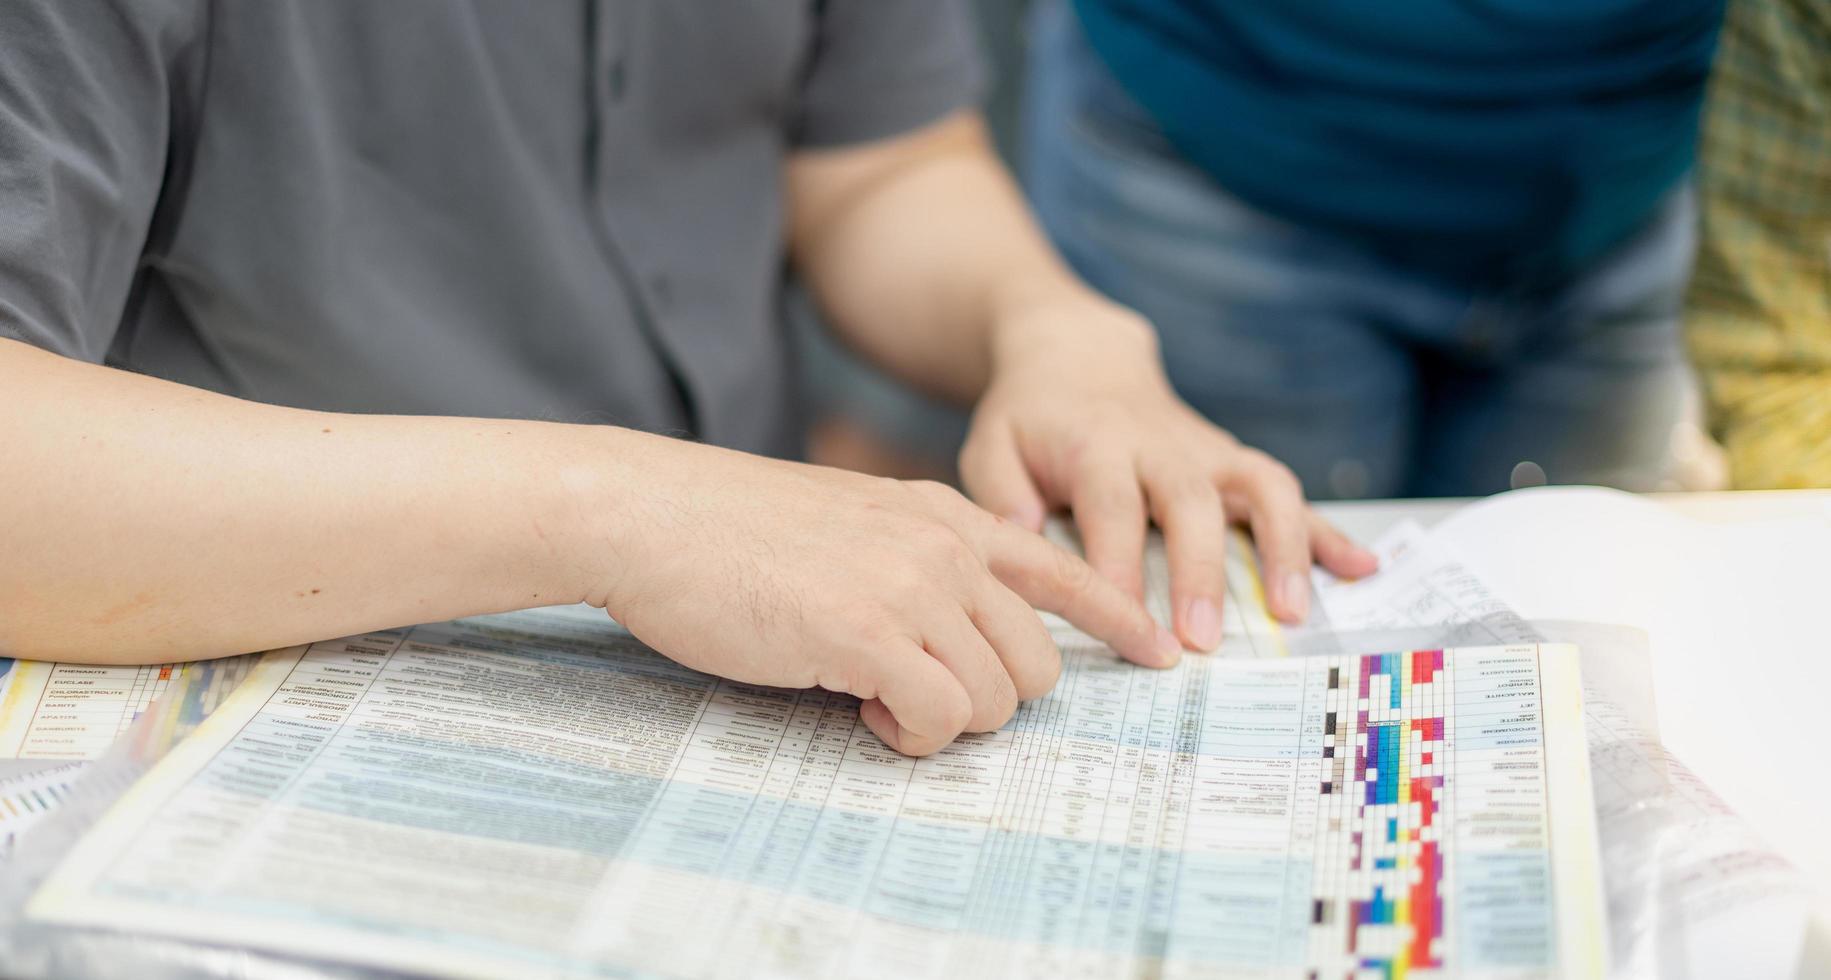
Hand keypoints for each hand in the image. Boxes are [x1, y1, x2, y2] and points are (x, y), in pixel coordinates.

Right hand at [591, 438, 1182, 755]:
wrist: (652, 515)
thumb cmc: (732, 532)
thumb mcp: (850, 522)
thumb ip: (914, 561)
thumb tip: (950, 635)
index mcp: (943, 516)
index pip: (1063, 569)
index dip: (1117, 618)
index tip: (1156, 652)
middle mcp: (945, 546)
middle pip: (1037, 663)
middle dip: (990, 699)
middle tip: (916, 694)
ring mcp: (912, 586)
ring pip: (998, 698)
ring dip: (945, 721)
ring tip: (876, 697)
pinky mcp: (868, 632)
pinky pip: (940, 718)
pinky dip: (908, 735)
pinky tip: (860, 708)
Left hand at [959, 295, 1377, 649]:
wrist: (1077, 355)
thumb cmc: (1029, 419)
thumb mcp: (989, 445)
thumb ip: (1001, 494)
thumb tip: (1025, 539)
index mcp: (1095, 443)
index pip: (1110, 505)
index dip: (1120, 563)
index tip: (1126, 622)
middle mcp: (1160, 444)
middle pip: (1190, 501)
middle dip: (1201, 570)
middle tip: (1203, 640)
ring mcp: (1206, 450)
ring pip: (1261, 486)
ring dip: (1284, 546)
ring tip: (1292, 612)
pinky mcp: (1233, 460)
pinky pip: (1289, 491)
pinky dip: (1327, 529)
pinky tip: (1363, 567)